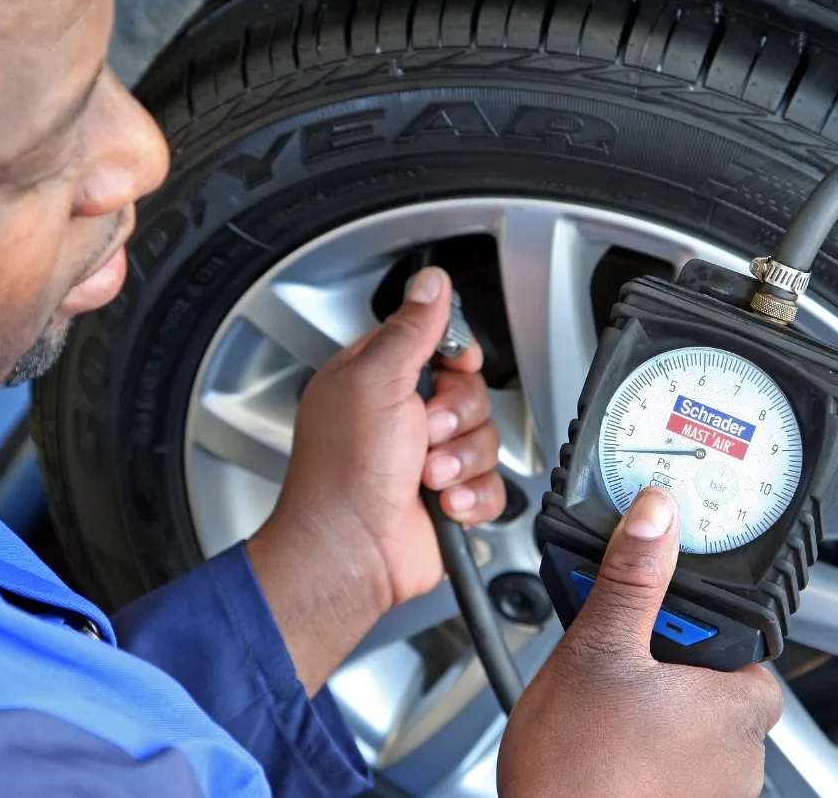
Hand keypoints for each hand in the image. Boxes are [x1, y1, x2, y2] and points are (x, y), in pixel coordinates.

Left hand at [247, 266, 504, 692]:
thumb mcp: (376, 380)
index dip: (454, 356)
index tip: (452, 367)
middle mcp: (401, 417)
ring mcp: (426, 460)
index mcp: (376, 379)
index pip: (436, 344)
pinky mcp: (449, 498)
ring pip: (485, 440)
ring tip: (426, 476)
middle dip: (456, 416)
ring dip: (461, 460)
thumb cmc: (345, 472)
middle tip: (425, 432)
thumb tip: (430, 284)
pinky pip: (492, 485)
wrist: (349, 552)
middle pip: (470, 392)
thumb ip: (410, 329)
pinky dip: (472, 496)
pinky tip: (444, 503)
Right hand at [497, 487, 783, 797]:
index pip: (746, 643)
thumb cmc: (579, 773)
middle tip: (613, 664)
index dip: (696, 626)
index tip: (655, 621)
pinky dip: (642, 751)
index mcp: (739, 705)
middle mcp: (742, 757)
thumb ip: (632, 580)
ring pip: (690, 726)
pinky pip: (672, 765)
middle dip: (664, 668)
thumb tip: (657, 517)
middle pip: (712, 681)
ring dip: (653, 711)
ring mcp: (715, 793)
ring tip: (599, 709)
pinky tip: (600, 747)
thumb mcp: (597, 651)